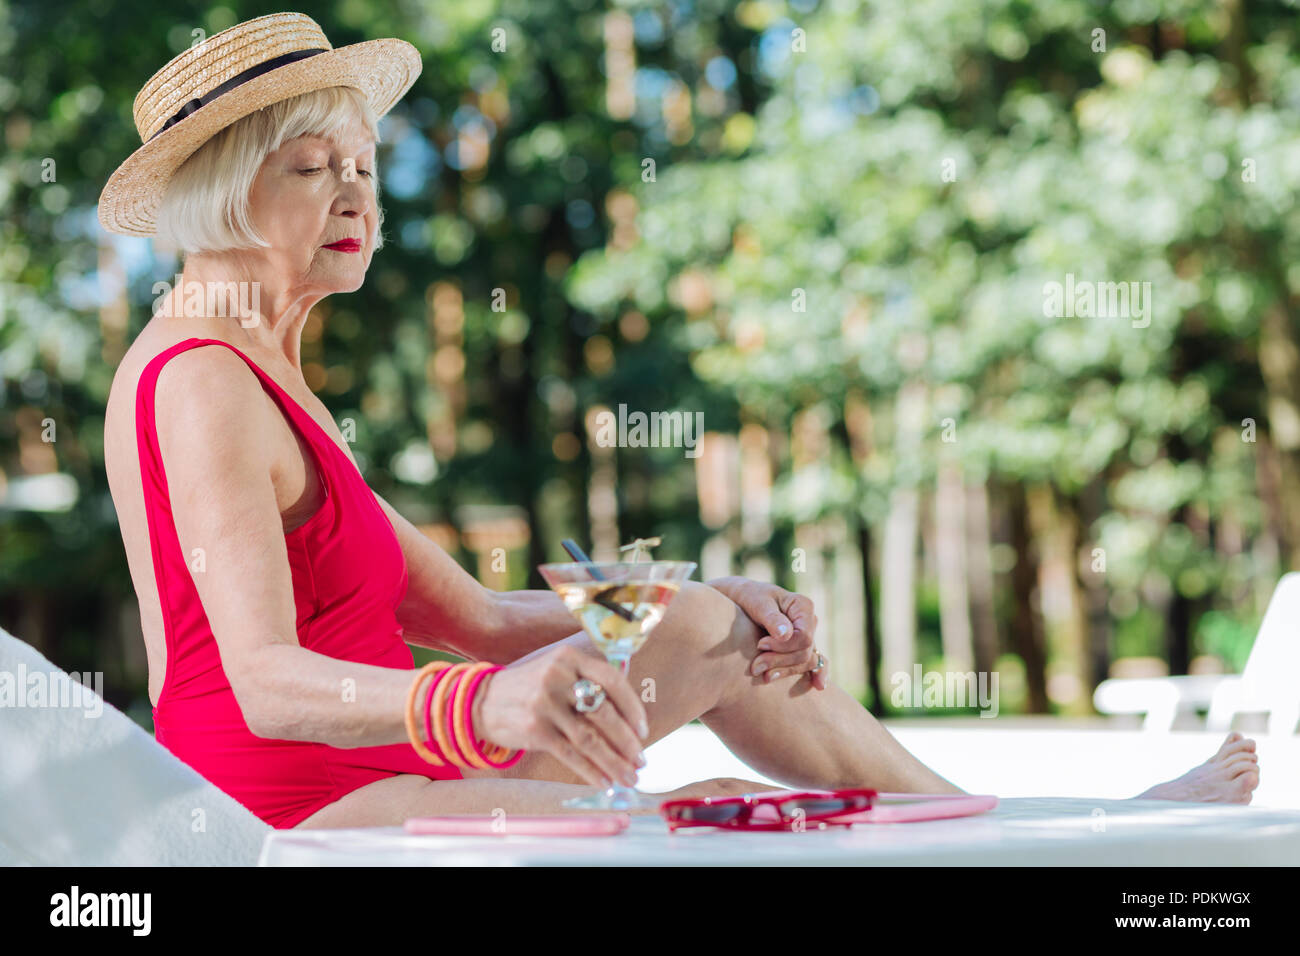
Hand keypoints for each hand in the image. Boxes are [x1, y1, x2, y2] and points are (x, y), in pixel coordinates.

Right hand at [473, 646, 648, 786]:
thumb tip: (628, 718)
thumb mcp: (556, 671)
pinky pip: (571, 755)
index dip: (632, 707)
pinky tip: (605, 782)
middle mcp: (557, 678)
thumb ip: (587, 682)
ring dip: (614, 762)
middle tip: (641, 759)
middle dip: (627, 741)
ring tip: (630, 776)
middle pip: (604, 713)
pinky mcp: (535, 730)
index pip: (612, 680)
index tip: (643, 729)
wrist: (481, 701)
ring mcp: (545, 705)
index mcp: (569, 658)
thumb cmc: (529, 688)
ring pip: (590, 739)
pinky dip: (591, 771)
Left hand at [707, 576, 826, 689]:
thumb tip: (786, 635)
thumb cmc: (747, 597)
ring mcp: (807, 636)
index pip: (804, 637)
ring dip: (786, 671)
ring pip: (806, 662)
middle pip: (805, 652)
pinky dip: (818, 674)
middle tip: (754, 667)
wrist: (738, 601)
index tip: (760, 645)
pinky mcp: (800, 648)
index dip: (783, 646)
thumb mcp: (756, 602)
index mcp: (802, 606)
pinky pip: (816, 663)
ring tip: (764, 677)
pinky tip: (818, 686)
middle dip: (779, 661)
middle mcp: (809, 622)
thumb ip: (771, 618)